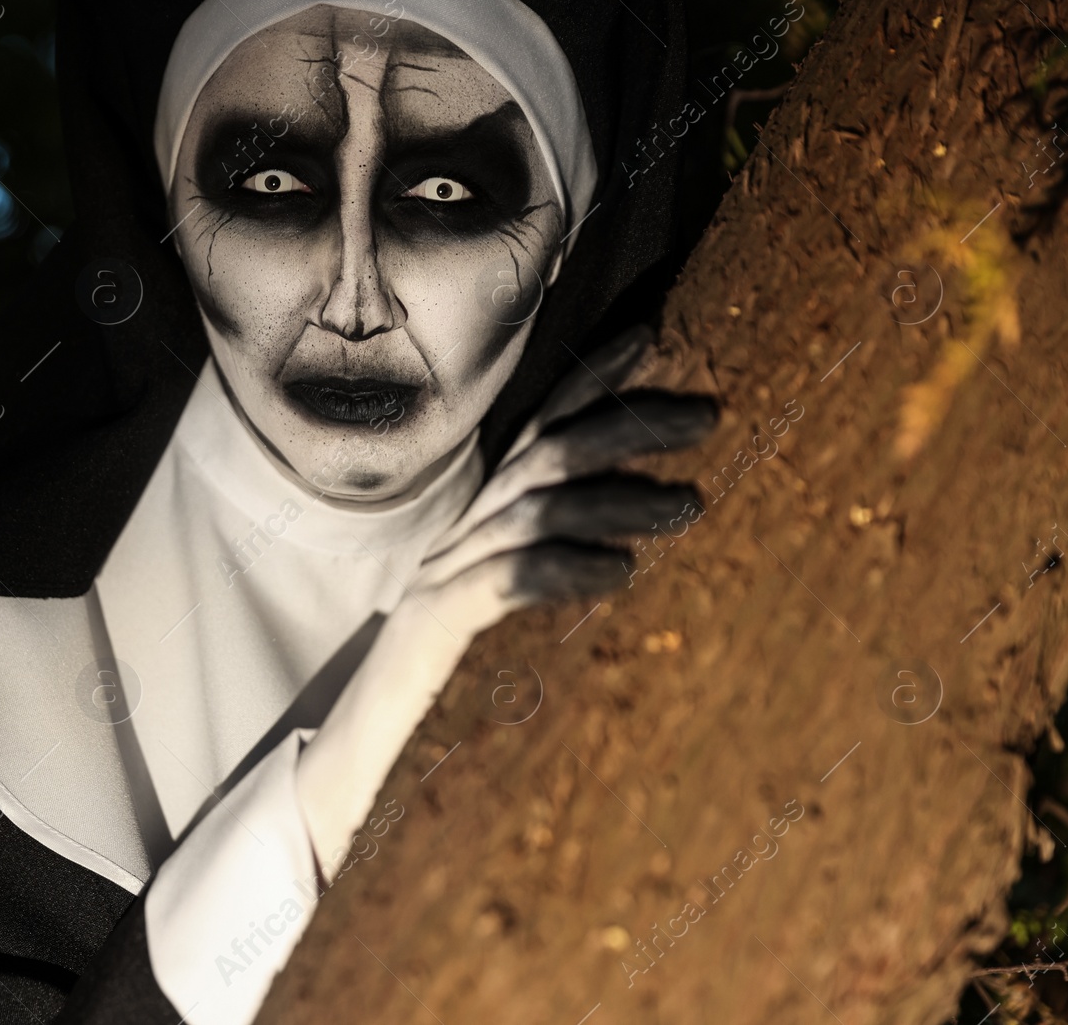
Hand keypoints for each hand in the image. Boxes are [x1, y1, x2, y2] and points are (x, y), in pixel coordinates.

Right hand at [412, 325, 717, 640]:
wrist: (360, 732)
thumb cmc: (449, 665)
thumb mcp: (506, 593)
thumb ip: (549, 554)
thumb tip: (636, 541)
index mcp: (482, 512)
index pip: (539, 425)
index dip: (590, 378)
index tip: (650, 335)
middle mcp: (463, 526)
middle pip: (546, 453)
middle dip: (626, 424)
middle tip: (707, 414)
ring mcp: (445, 570)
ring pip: (536, 511)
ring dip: (618, 499)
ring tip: (688, 506)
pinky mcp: (438, 621)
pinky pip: (504, 580)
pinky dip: (564, 567)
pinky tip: (619, 573)